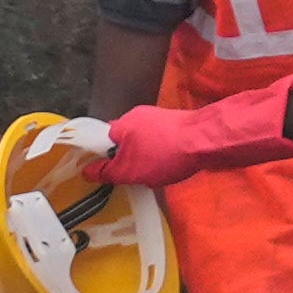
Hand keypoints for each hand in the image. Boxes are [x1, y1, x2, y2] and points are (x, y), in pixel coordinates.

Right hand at [73, 80, 292, 192]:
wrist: (205, 141)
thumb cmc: (163, 155)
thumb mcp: (130, 171)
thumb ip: (107, 172)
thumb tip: (87, 172)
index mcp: (120, 125)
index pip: (101, 141)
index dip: (103, 158)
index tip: (108, 173)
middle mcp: (136, 115)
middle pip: (123, 141)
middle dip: (127, 159)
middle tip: (133, 176)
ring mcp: (158, 117)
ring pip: (142, 141)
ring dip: (145, 157)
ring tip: (155, 174)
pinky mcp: (175, 122)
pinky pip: (160, 139)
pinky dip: (161, 152)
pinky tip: (170, 165)